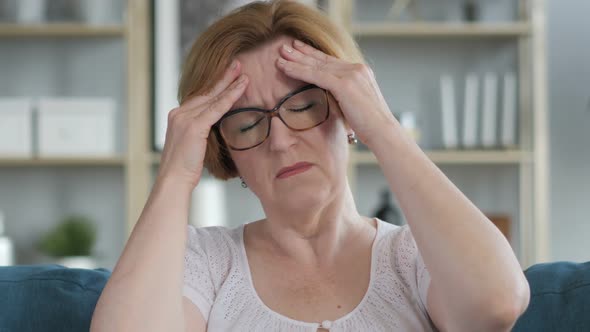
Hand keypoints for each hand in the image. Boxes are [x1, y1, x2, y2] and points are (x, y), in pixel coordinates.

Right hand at [156, 60, 248, 188]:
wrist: (174, 180)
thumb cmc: (185, 169)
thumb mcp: (193, 146)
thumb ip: (201, 133)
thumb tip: (215, 128)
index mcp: (178, 117)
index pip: (200, 97)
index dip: (215, 86)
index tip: (228, 76)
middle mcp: (179, 113)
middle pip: (206, 92)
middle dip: (223, 78)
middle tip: (236, 64)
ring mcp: (185, 118)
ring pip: (212, 98)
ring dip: (230, 84)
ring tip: (243, 73)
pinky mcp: (193, 126)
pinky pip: (216, 108)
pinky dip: (230, 97)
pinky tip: (241, 88)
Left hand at [276, 39, 398, 147]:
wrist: (384, 132)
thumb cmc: (371, 126)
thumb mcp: (356, 106)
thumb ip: (343, 98)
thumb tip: (330, 101)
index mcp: (360, 72)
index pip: (332, 61)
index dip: (314, 55)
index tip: (300, 50)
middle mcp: (357, 69)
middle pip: (323, 59)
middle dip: (302, 53)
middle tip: (285, 47)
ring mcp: (351, 75)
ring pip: (317, 65)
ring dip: (296, 60)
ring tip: (280, 55)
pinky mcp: (344, 84)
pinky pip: (315, 75)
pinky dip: (298, 71)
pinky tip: (285, 68)